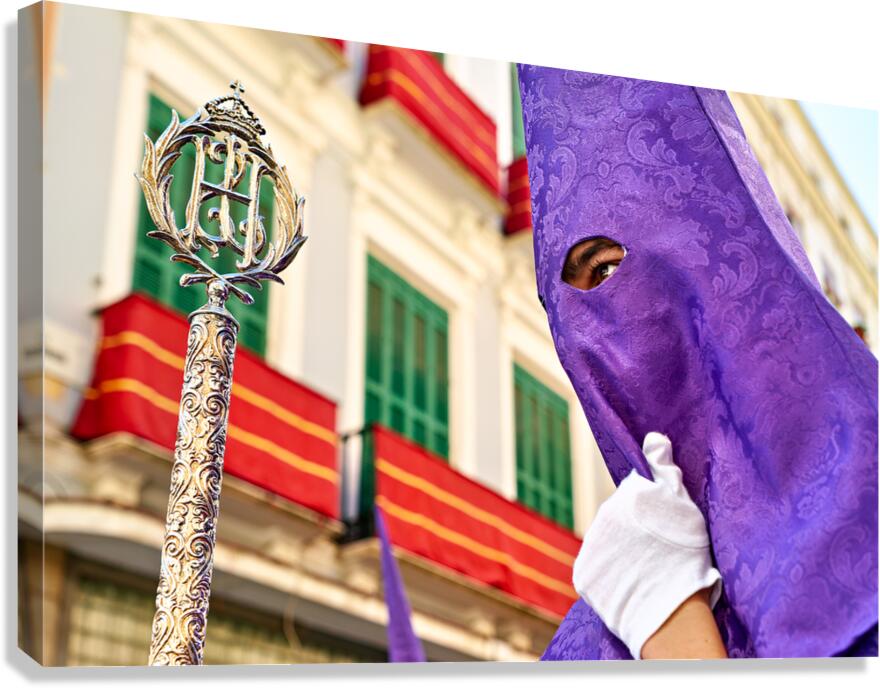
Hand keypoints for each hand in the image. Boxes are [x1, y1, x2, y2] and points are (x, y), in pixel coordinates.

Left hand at [572, 432, 721, 658]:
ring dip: (622, 552)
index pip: (637, 495)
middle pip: (620, 519)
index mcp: (627, 496)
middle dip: (635, 530)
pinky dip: (611, 575)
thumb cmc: (685, 555)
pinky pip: (598, 569)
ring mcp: (590, 546)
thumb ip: (664, 467)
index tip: (666, 527)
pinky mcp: (583, 574)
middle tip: (658, 550)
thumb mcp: (683, 504)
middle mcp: (602, 516)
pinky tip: (629, 583)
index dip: (653, 511)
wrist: (671, 610)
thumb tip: (653, 437)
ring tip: (646, 570)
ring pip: (608, 543)